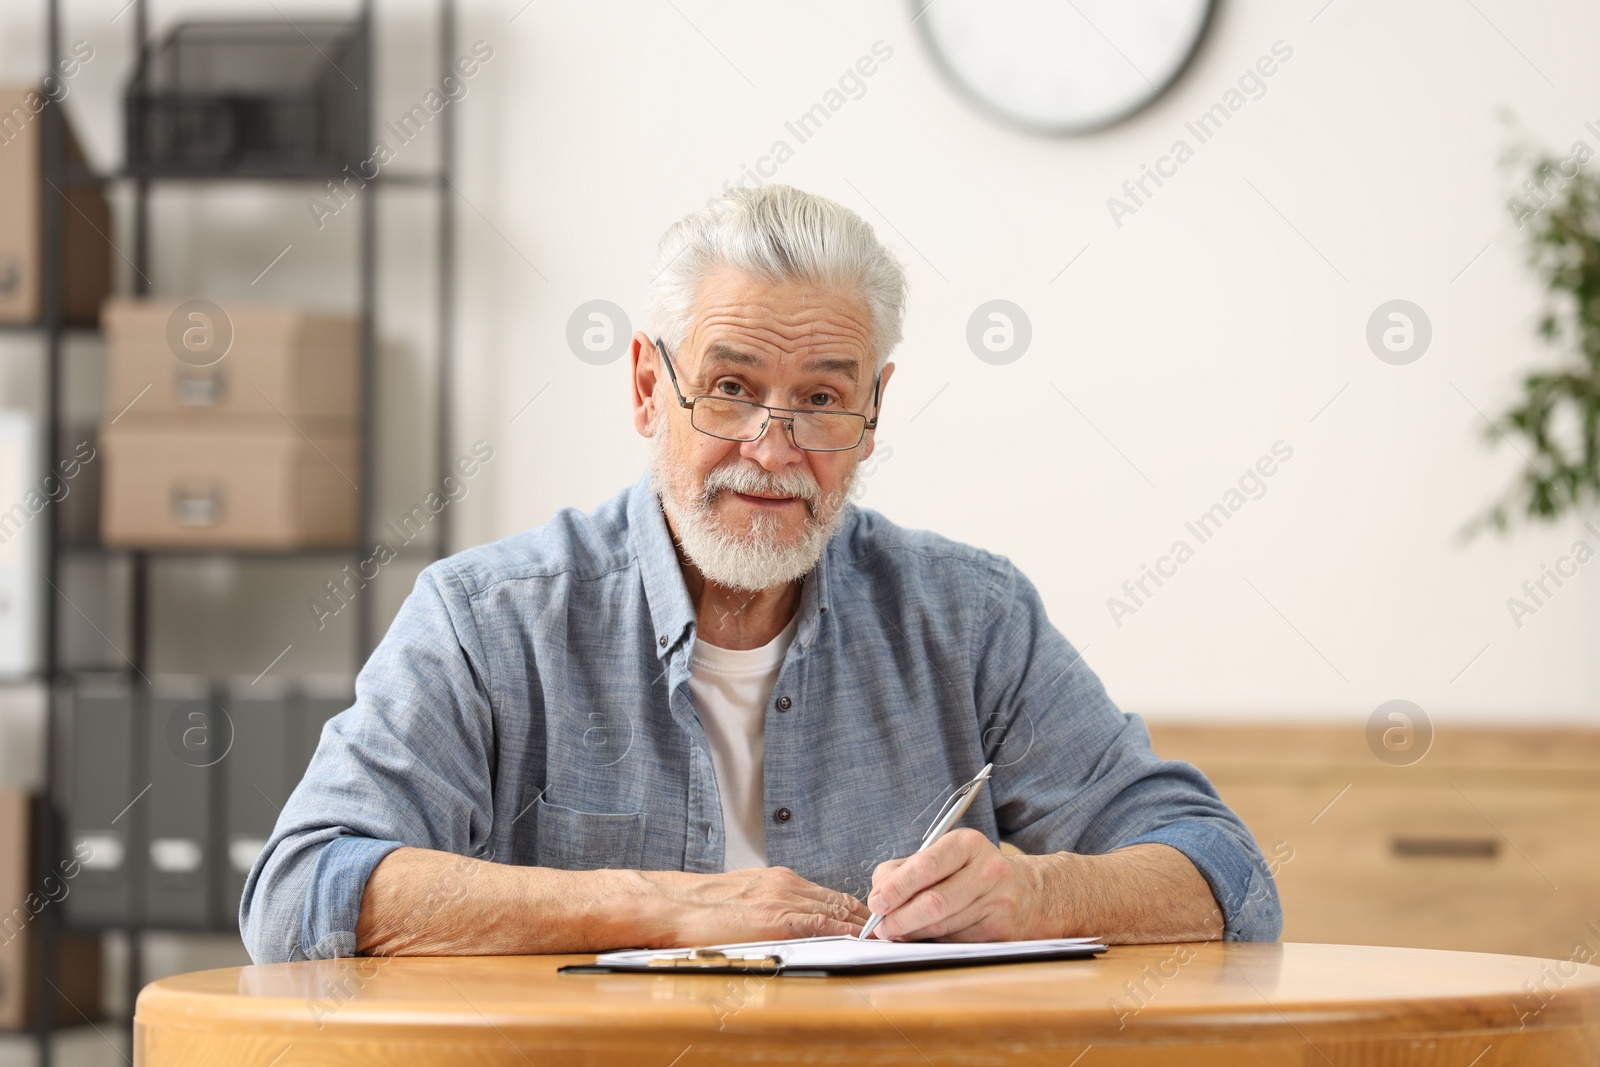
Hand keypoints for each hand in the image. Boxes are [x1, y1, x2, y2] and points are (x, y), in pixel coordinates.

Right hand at [639, 866, 869, 946]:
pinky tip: (859, 938)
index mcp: (780, 881)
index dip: (854, 909)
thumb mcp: (744, 898)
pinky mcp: (777, 918)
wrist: (673, 906)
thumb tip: (789, 923)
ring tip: (883, 935)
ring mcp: (784, 900)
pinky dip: (844, 930)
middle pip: (840, 899)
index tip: (870, 921)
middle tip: (890, 927)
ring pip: (836, 909)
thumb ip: (771, 906)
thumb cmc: (700, 908)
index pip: (830, 895)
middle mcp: (787, 886)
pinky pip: (821, 923)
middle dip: (866, 916)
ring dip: (861, 924)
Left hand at [866, 828, 1041, 941]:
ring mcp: (998, 902)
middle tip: (880, 927)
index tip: (877, 902)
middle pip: (934, 902)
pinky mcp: (1001, 931)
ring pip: (942, 926)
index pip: (926, 865)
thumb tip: (877, 898)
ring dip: (912, 933)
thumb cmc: (970, 872)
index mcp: (967, 843)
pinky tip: (924, 937)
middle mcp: (987, 870)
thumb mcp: (942, 856)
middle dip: (899, 918)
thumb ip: (904, 870)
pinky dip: (933, 942)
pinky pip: (955, 941)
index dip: (897, 887)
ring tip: (897, 932)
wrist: (1026, 893)